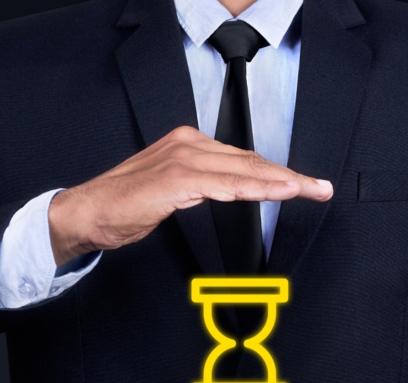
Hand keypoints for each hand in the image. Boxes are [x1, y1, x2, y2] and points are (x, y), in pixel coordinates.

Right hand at [48, 126, 332, 266]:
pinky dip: (254, 189)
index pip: (243, 159)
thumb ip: (201, 187)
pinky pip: (224, 185)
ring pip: (244, 171)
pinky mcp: (176, 179)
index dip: (276, 172)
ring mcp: (183, 159)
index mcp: (188, 144)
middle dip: (289, 177)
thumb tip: (228, 191)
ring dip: (281, 182)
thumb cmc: (123, 207)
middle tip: (321, 188)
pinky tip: (277, 193)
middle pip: (250, 161)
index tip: (303, 184)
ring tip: (309, 190)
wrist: (86, 213)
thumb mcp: (172, 192)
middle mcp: (188, 144)